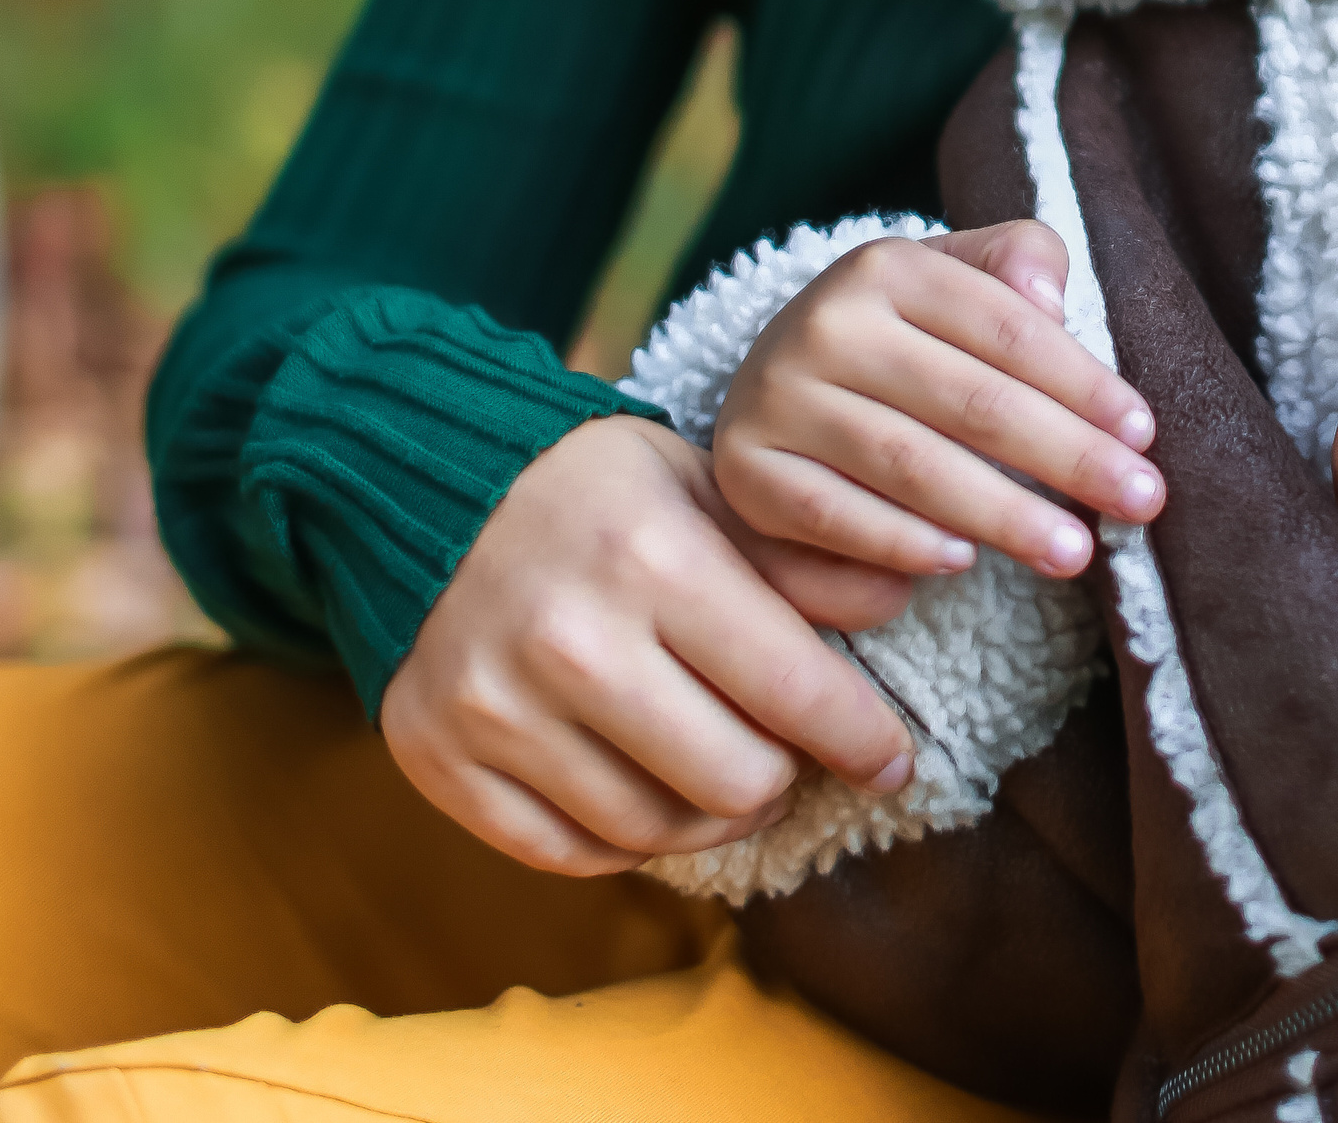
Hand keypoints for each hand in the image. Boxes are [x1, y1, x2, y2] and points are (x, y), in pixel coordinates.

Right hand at [382, 412, 920, 876]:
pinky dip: (623, 836)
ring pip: (652, 830)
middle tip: (789, 753)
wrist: (432, 485)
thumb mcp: (707, 490)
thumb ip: (802, 557)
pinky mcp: (441, 758)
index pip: (791, 688)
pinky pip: (566, 851)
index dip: (861, 738)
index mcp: (652, 556)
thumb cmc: (598, 492)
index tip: (892, 762)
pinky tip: (646, 787)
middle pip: (732, 780)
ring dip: (709, 814)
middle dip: (783, 775)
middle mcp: (571, 638)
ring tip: (725, 772)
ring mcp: (497, 706)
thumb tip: (906, 596)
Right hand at [712, 219, 1162, 582]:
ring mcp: (776, 400)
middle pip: (969, 402)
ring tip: (1074, 550)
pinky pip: (831, 521)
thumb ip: (1019, 259)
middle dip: (1067, 457)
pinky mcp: (746, 473)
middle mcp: (822, 324)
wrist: (779, 379)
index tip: (1145, 434)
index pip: (1006, 330)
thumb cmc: (908, 336)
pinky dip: (899, 544)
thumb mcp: (961, 276)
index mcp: (886, 266)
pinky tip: (963, 563)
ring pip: (909, 465)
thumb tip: (1050, 300)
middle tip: (1141, 503)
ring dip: (1001, 514)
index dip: (1083, 385)